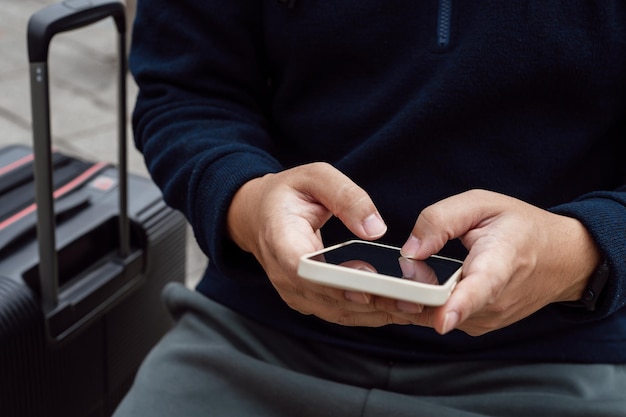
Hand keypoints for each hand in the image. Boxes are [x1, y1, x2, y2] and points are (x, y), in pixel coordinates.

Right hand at [227, 162, 409, 325]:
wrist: (258, 216)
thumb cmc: (288, 194)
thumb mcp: (315, 177)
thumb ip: (346, 196)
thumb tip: (376, 228)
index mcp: (279, 238)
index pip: (301, 268)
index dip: (334, 280)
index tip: (369, 285)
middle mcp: (283, 274)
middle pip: (328, 297)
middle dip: (373, 301)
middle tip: (415, 301)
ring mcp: (294, 293)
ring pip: (339, 312)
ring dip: (379, 313)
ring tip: (419, 309)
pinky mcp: (309, 301)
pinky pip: (342, 313)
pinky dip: (372, 314)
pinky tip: (402, 310)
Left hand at [396, 189, 600, 335]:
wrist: (563, 260)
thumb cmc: (522, 228)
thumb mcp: (482, 204)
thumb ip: (441, 220)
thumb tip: (410, 250)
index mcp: (501, 261)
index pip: (481, 287)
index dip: (459, 304)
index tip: (443, 319)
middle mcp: (496, 299)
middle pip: (444, 306)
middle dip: (410, 293)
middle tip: (397, 270)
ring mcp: (488, 318)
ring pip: (434, 316)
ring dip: (414, 298)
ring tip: (415, 271)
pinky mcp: (478, 326)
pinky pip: (438, 319)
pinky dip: (424, 305)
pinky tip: (425, 284)